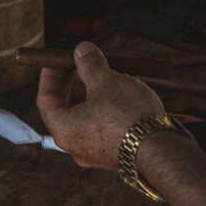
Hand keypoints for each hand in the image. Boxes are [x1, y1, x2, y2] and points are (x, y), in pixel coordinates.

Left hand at [36, 42, 166, 169]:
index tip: (56, 61)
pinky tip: (125, 95)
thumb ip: (90, 64)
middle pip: (67, 109)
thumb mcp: (105, 81)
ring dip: (95, 95)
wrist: (160, 149)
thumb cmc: (127, 116)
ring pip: (88, 118)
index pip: (45, 100)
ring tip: (111, 77)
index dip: (49, 76)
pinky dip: (108, 110)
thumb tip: (82, 50)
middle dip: (77, 84)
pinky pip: (104, 128)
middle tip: (87, 65)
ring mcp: (95, 153)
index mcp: (63, 130)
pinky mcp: (114, 155)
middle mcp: (75, 146)